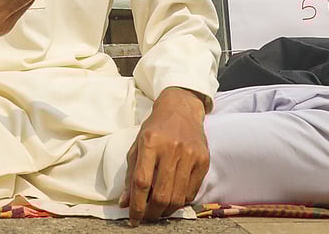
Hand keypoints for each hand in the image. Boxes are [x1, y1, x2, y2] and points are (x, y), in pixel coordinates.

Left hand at [120, 87, 209, 225]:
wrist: (181, 109)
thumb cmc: (155, 129)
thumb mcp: (138, 146)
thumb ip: (130, 174)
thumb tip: (125, 203)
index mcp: (150, 143)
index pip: (141, 182)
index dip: (136, 205)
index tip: (133, 219)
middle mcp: (171, 149)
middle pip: (161, 194)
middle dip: (151, 213)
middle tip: (146, 217)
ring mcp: (190, 155)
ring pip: (177, 197)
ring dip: (165, 211)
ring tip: (158, 211)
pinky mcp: (203, 160)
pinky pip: (191, 192)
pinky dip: (180, 202)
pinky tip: (172, 200)